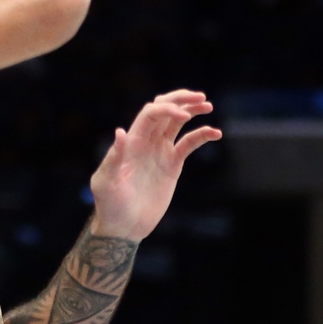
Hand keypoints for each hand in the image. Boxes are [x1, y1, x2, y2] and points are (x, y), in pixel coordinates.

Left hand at [87, 90, 221, 242]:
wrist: (124, 226)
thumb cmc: (110, 205)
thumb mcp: (106, 182)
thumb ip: (114, 157)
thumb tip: (120, 131)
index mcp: (132, 141)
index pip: (152, 113)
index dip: (168, 108)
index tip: (185, 115)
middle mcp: (146, 141)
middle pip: (165, 110)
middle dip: (181, 100)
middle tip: (201, 97)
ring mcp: (160, 152)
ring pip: (178, 123)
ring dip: (192, 111)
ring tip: (209, 106)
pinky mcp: (172, 165)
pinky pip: (189, 144)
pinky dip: (202, 136)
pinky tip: (216, 133)